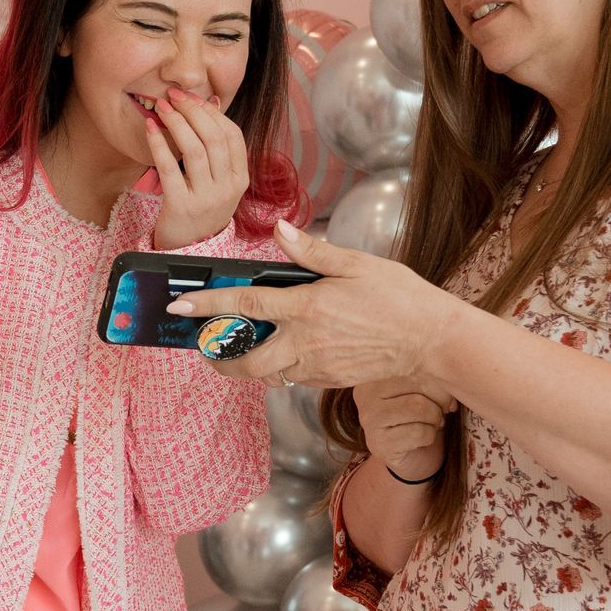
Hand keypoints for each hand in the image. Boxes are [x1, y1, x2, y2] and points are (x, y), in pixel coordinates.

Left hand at [147, 87, 249, 249]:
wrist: (188, 249)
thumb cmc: (201, 206)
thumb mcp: (218, 179)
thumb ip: (217, 145)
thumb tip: (212, 101)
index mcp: (240, 179)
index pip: (232, 135)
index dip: (212, 112)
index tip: (192, 97)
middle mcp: (227, 188)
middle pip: (214, 138)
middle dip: (193, 111)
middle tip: (174, 95)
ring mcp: (205, 199)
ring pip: (195, 150)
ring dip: (177, 123)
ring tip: (161, 107)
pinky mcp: (181, 206)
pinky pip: (169, 169)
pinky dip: (159, 144)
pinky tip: (150, 129)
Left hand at [169, 219, 456, 389]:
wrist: (430, 340)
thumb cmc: (398, 296)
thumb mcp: (357, 263)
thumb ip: (312, 251)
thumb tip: (280, 229)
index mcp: (308, 306)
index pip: (245, 303)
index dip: (208, 305)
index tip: (179, 308)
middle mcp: (306, 342)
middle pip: (246, 361)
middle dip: (218, 358)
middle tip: (206, 346)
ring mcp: (317, 366)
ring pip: (267, 374)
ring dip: (248, 364)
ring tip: (242, 346)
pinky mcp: (328, 381)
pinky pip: (292, 377)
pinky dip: (280, 367)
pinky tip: (285, 349)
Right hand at [354, 381, 454, 481]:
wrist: (410, 455)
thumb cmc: (417, 415)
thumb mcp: (422, 388)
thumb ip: (431, 378)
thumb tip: (450, 382)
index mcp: (374, 373)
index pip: (413, 364)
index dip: (437, 379)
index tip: (445, 392)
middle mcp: (365, 394)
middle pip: (418, 384)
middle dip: (440, 399)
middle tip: (443, 409)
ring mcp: (369, 420)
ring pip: (419, 407)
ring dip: (435, 419)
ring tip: (433, 423)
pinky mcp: (380, 444)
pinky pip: (419, 432)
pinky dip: (430, 436)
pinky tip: (422, 438)